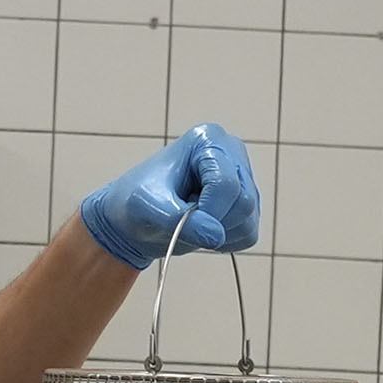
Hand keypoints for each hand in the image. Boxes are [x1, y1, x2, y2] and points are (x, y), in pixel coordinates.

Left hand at [79, 125, 261, 269]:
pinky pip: (248, 234)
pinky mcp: (246, 205)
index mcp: (208, 140)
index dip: (207, 211)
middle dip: (212, 222)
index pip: (225, 183)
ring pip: (248, 219)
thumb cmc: (136, 203)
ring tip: (189, 220)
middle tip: (182, 221)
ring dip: (217, 234)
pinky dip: (224, 242)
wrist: (134, 220)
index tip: (181, 220)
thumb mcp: (149, 208)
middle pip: (243, 201)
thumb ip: (181, 220)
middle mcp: (231, 153)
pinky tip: (202, 230)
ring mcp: (242, 179)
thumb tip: (216, 235)